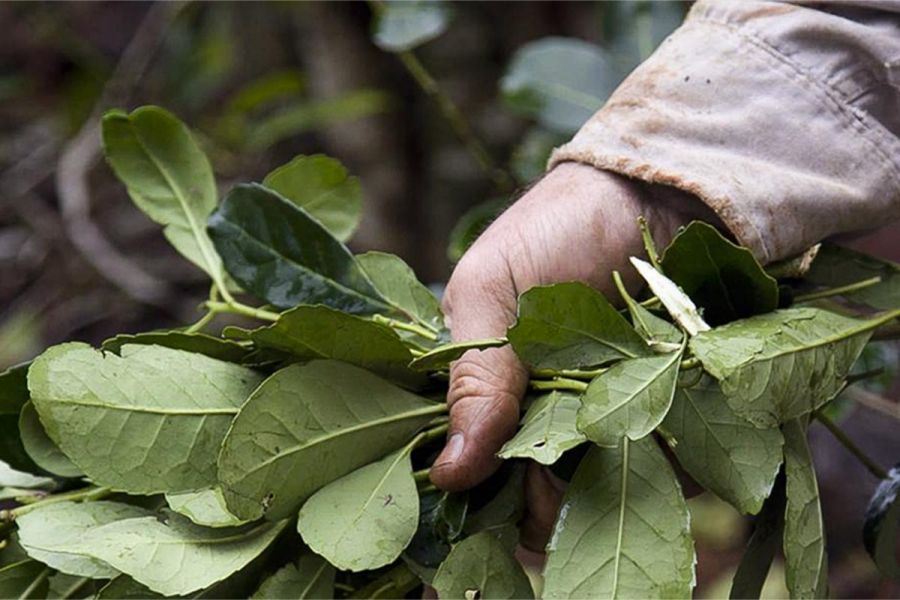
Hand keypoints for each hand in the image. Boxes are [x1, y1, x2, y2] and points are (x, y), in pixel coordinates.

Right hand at [429, 162, 714, 547]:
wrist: (653, 192)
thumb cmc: (555, 230)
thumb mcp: (493, 292)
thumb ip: (474, 378)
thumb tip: (447, 474)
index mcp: (488, 393)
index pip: (480, 476)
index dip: (493, 493)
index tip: (516, 483)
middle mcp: (546, 419)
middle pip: (541, 502)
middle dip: (557, 498)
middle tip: (579, 449)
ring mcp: (609, 422)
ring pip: (606, 497)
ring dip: (618, 478)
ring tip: (637, 417)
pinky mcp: (669, 417)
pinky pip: (671, 470)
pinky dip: (675, 458)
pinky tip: (678, 413)